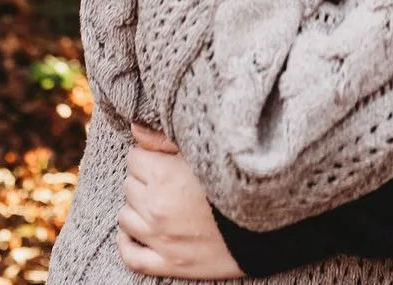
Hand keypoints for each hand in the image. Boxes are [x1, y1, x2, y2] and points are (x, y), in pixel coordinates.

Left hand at [117, 123, 243, 278]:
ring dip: (137, 207)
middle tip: (166, 176)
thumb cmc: (239, 178)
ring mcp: (161, 239)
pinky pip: (131, 257)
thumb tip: (135, 129)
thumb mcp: (206, 149)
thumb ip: (166, 138)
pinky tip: (135, 232)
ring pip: (125, 217)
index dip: (149, 153)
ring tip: (158, 199)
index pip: (134, 157)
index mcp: (164, 176)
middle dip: (144, 178)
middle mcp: (156, 209)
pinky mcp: (169, 263)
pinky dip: (128, 244)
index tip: (163, 156)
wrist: (267, 222)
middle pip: (129, 185)